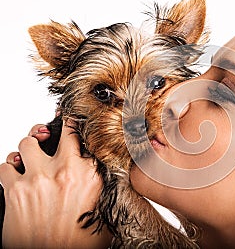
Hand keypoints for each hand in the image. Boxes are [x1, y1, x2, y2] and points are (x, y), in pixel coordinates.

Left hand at [0, 122, 111, 247]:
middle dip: (50, 132)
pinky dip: (10, 168)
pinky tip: (17, 175)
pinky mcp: (14, 191)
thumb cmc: (79, 241)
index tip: (71, 121)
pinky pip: (5, 166)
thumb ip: (101, 185)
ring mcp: (36, 179)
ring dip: (28, 149)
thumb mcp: (103, 209)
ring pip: (26, 144)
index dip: (75, 125)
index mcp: (89, 175)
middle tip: (47, 134)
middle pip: (54, 133)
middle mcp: (63, 172)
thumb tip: (100, 172)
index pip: (81, 137)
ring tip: (30, 158)